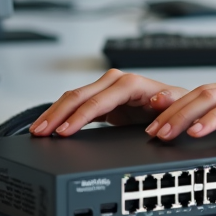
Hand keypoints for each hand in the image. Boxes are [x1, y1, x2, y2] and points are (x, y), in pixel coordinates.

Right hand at [29, 69, 185, 135]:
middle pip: (79, 95)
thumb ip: (169, 103)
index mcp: (132, 84)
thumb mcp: (177, 106)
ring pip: (73, 99)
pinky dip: (61, 116)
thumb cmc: (177, 108)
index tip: (63, 132)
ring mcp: (107, 91)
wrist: (175, 110)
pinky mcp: (102, 102)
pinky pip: (76, 106)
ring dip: (54, 114)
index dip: (80, 116)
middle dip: (57, 114)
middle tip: (40, 133)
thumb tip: (160, 98)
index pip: (99, 100)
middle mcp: (116, 83)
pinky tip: (49, 127)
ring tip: (37, 131)